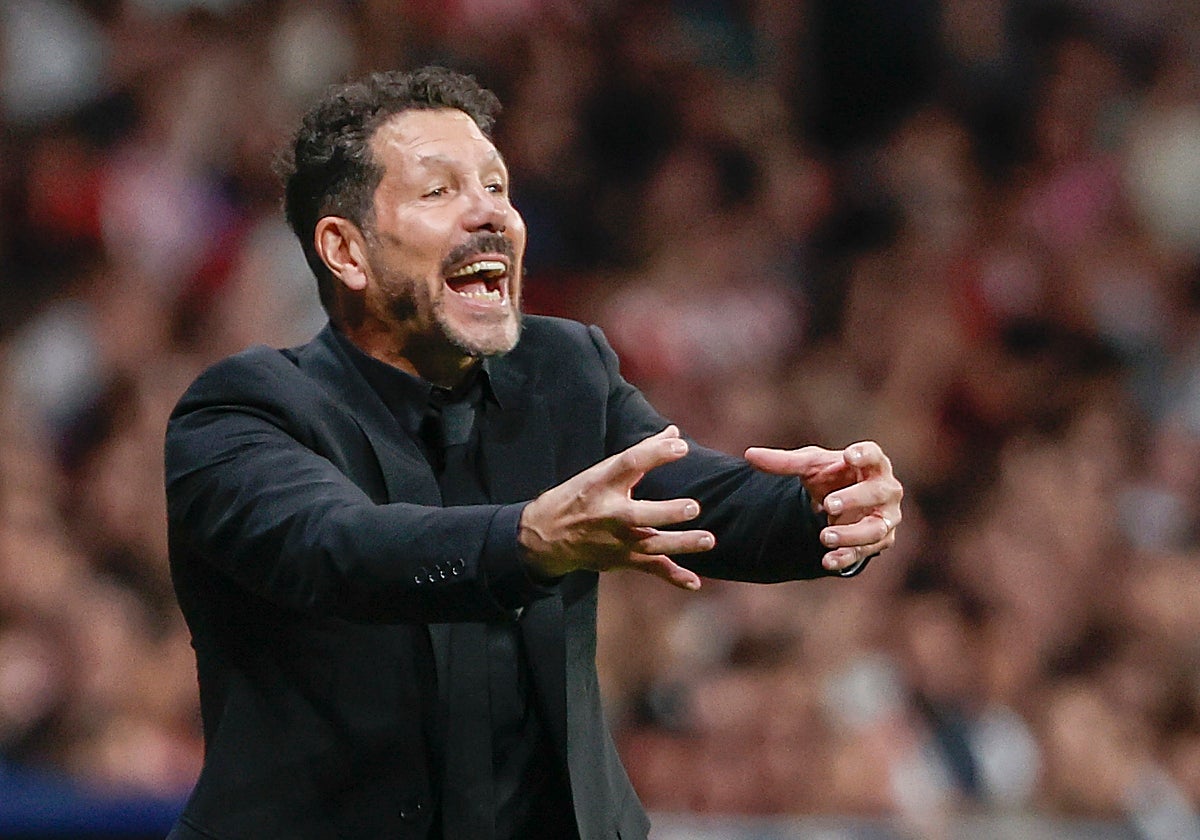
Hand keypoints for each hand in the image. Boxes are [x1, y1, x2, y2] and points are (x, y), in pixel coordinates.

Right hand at [519, 426, 713, 590]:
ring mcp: (615, 540)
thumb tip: (674, 432)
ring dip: (679, 544)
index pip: (629, 464)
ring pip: (649, 544)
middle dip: (666, 513)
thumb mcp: (602, 471)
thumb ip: (642, 453)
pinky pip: (650, 568)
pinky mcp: (621, 559)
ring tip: (709, 540)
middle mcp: (608, 513)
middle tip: (693, 507)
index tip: (680, 446)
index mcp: (601, 483)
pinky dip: (672, 576)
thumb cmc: (581, 495)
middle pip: (638, 515)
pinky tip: (694, 583)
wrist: (546, 536)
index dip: (655, 453)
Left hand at [744, 441, 901, 572]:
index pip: (874, 455)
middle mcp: (885, 489)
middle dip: (854, 499)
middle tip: (828, 504)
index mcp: (872, 463)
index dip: (865, 455)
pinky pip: (866, 552)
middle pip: (877, 492)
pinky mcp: (880, 540)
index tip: (849, 455)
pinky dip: (846, 557)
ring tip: (824, 537)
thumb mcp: (808, 467)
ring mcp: (886, 517)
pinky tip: (827, 561)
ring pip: (875, 528)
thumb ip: (783, 462)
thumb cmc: (831, 476)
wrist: (840, 503)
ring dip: (851, 534)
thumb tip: (750, 455)